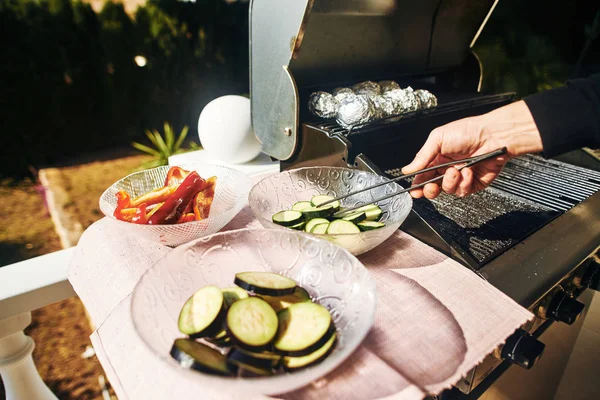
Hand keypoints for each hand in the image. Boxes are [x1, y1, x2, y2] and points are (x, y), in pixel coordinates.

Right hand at [401, 101, 543, 198]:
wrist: (494, 136)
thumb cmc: (468, 131)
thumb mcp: (438, 139)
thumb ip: (422, 156)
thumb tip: (407, 169)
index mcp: (437, 158)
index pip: (423, 175)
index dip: (417, 184)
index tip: (414, 190)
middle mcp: (447, 169)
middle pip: (433, 187)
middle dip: (430, 190)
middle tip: (431, 186)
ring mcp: (460, 177)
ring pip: (447, 191)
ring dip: (450, 182)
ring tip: (456, 170)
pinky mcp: (473, 184)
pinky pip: (462, 191)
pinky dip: (464, 183)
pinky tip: (468, 171)